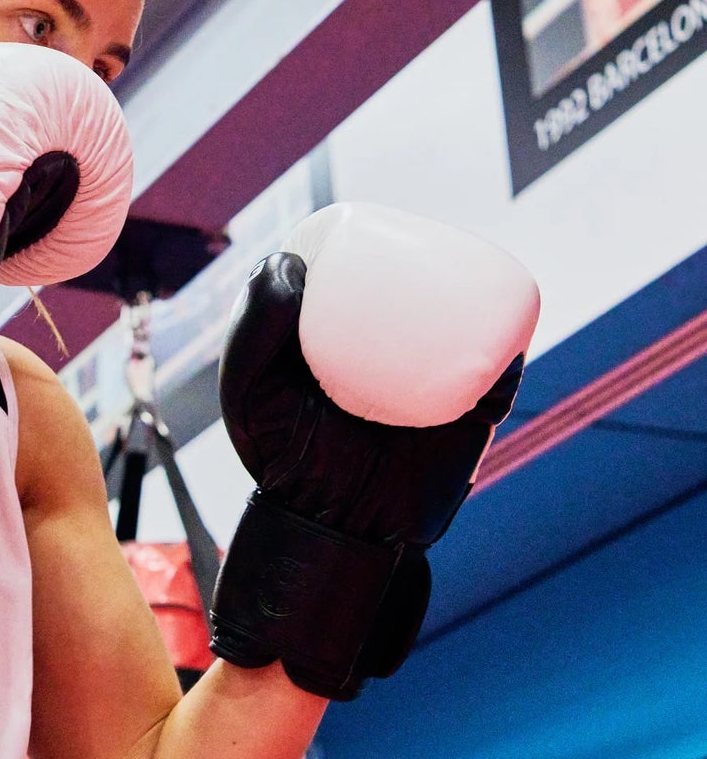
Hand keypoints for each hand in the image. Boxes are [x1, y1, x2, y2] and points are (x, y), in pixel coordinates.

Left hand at [209, 203, 539, 698]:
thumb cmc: (283, 462)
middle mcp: (396, 359)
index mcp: (346, 344)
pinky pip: (500, 376)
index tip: (365, 225)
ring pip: (469, 326)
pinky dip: (508, 348)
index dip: (373, 242)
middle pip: (426, 294)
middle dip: (432, 255)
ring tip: (462, 268)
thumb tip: (293, 265)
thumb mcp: (251, 391)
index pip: (367, 280)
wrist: (333, 533)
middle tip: (419, 244)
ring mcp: (437, 386)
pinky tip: (503, 319)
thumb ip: (253, 329)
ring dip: (478, 288)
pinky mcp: (469, 420)